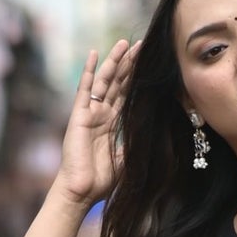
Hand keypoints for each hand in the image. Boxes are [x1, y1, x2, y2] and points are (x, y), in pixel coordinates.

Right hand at [55, 39, 136, 210]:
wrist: (81, 192)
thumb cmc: (101, 182)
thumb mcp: (128, 161)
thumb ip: (137, 145)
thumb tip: (157, 137)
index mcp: (112, 125)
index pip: (127, 96)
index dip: (137, 80)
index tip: (149, 63)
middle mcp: (100, 115)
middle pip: (118, 84)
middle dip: (129, 65)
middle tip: (142, 46)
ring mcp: (89, 114)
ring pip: (104, 82)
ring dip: (114, 62)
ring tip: (124, 44)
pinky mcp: (78, 116)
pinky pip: (85, 89)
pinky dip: (89, 71)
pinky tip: (94, 53)